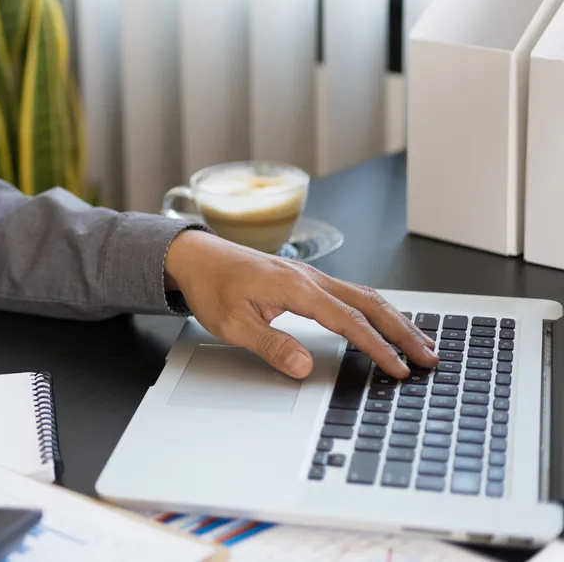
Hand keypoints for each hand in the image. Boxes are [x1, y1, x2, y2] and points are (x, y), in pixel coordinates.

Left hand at [163, 230, 437, 378]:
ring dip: (396, 319)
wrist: (196, 257)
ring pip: (367, 295)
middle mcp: (311, 278)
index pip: (350, 321)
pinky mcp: (307, 280)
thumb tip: (305, 367)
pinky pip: (352, 293)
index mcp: (297, 287)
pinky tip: (386, 322)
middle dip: (404, 332)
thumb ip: (271, 345)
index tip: (399, 369)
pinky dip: (377, 309)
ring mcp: (311, 276)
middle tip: (431, 358)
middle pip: (371, 304)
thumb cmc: (212, 287)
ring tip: (420, 343)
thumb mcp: (233, 325)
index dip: (378, 347)